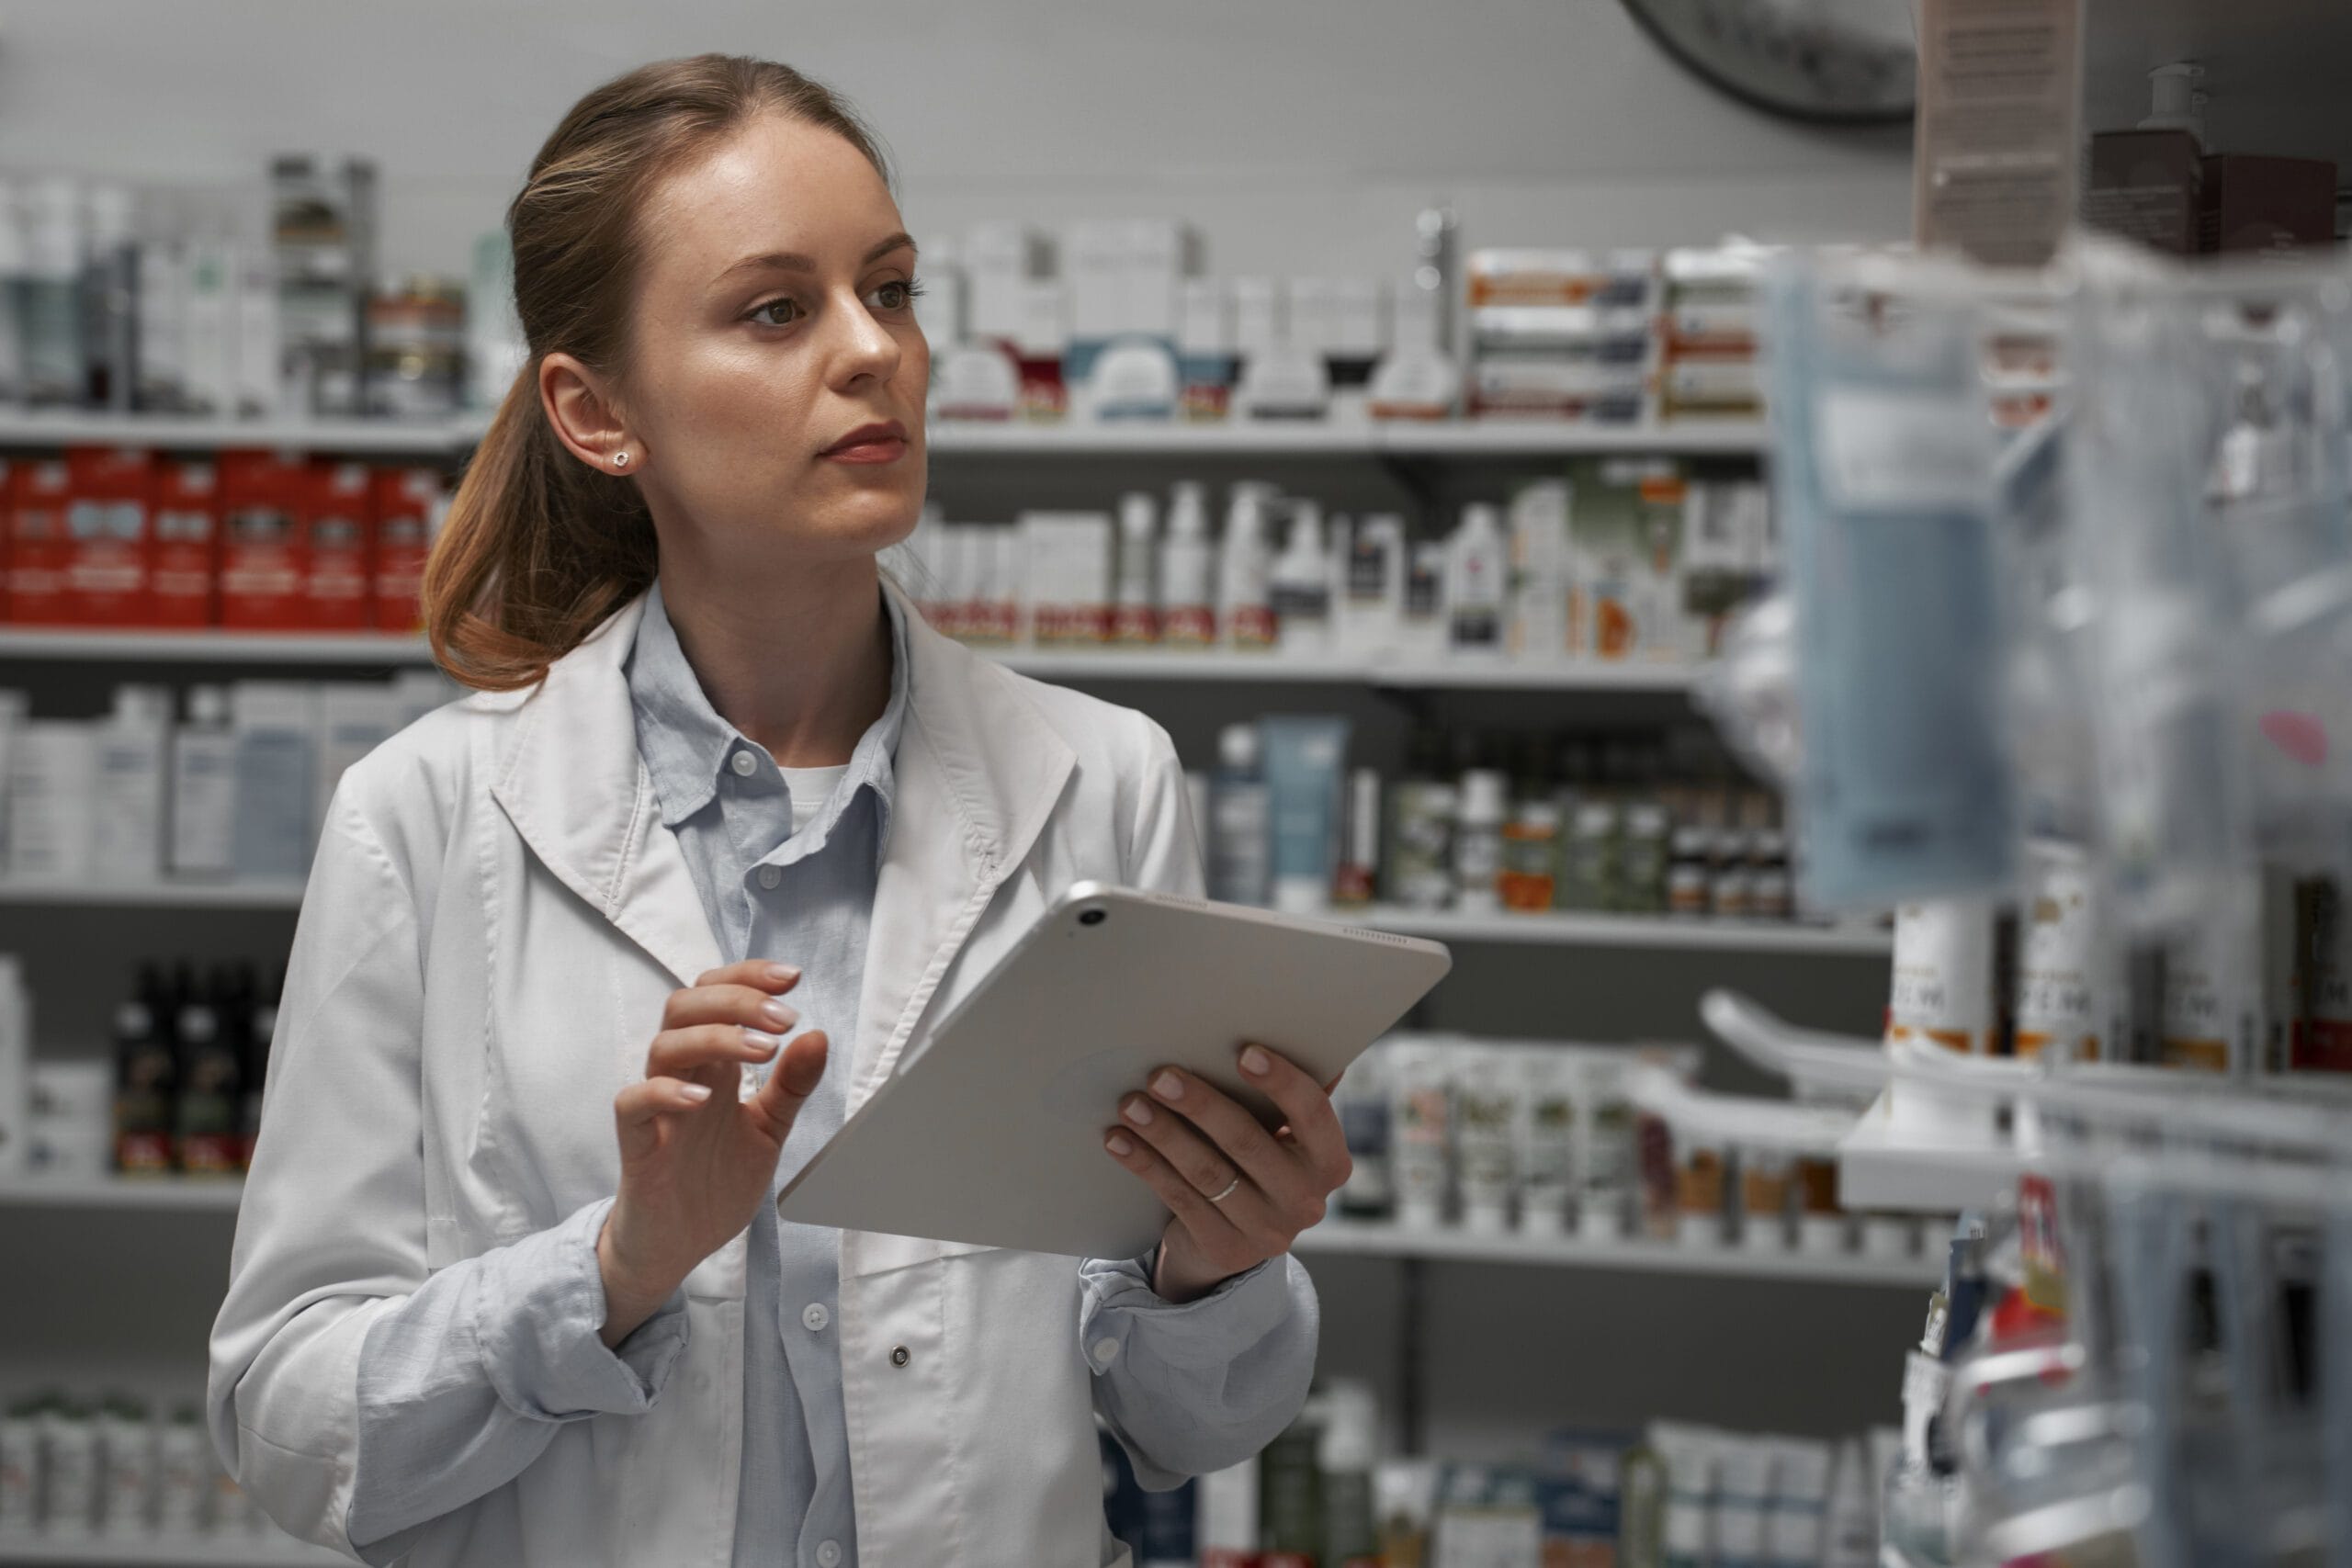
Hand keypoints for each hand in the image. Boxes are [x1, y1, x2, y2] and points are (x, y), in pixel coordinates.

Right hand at [597, 960, 828, 1345]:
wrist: (677, 1247)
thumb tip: (819, 1035)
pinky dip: (664, 1092)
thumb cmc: (715, 1182)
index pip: (716, 996)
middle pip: (687, 1006)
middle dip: (738, 999)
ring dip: (715, 1037)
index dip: (748, 977)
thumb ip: (791, 1086)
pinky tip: (705, 1097)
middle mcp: (683, 1076)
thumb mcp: (768, 1130)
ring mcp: (657, 1108)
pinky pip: (632, 1103)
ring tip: (763, 1051)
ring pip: (663, 1045)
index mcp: (713, 1066)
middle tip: (786, 1017)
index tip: (794, 977)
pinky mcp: (637, 1145)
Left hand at [1101, 1044, 1350, 1303]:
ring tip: (1131, 1104)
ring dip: (1163, 1134)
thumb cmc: (1259, 1161)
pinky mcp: (1225, 1249)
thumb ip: (1292, 1096)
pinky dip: (1146, 1165)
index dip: (1281, 1082)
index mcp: (1330, 1162)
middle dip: (1200, 1105)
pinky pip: (1179, 1198)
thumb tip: (1304, 1034)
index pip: (1312, 1113)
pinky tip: (1120, 1140)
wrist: (1235, 1237)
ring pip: (1207, 1172)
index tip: (1244, 1052)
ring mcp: (1267, 1231)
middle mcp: (1307, 1201)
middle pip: (1247, 1142)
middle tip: (1160, 1076)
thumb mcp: (1283, 1135)